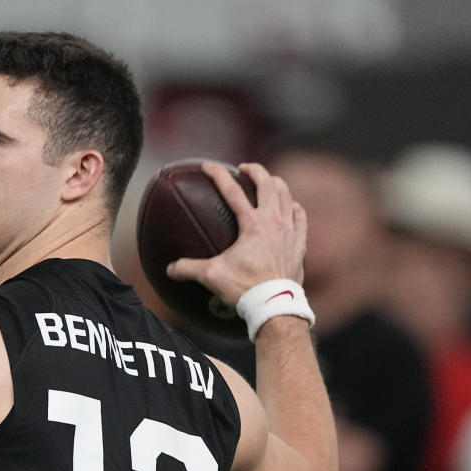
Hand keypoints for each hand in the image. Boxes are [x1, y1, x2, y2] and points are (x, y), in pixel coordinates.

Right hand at [166, 161, 306, 306]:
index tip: (208, 165)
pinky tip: (289, 206)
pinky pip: (300, 216)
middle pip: (267, 183)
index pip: (232, 190)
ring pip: (285, 194)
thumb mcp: (212, 276)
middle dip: (254, 170)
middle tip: (243, 168)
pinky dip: (293, 206)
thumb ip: (188, 269)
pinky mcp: (299, 243)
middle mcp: (273, 221)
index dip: (218, 174)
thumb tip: (170, 269)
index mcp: (252, 224)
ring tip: (266, 182)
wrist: (275, 305)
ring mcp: (289, 231)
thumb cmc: (245, 289)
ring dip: (275, 183)